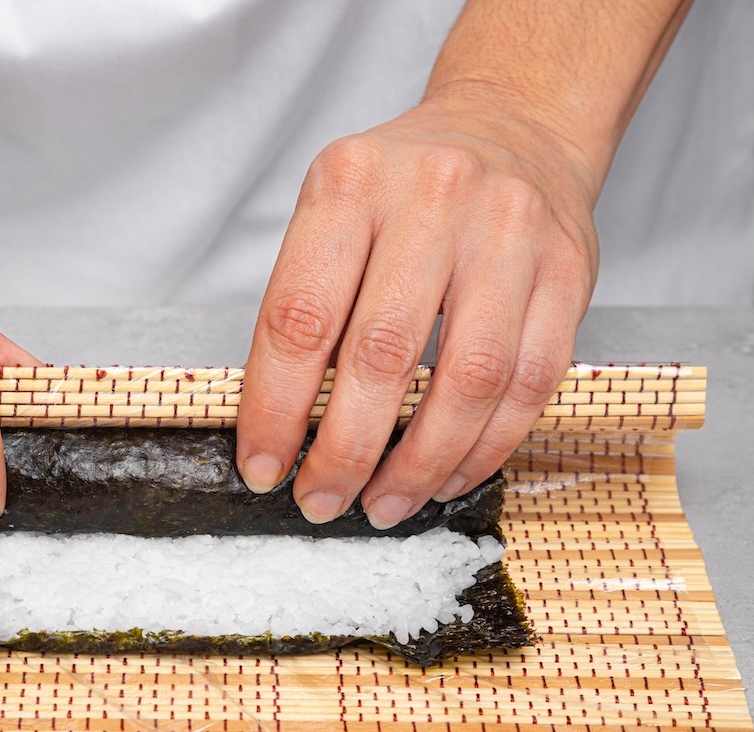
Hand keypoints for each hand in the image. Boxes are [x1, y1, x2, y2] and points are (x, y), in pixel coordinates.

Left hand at [238, 95, 598, 527]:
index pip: (299, 317)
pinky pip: (529, 382)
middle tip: (321, 502)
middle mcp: (432, 198)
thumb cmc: (402, 189)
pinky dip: (484, 446)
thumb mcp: (333, 211)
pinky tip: (446, 476)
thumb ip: (307, 302)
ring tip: (383, 504)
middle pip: (381, 355)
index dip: (276, 408)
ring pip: (467, 380)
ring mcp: (510, 233)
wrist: (511, 126)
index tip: (263, 467)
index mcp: (350, 183)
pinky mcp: (569, 270)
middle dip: (344, 451)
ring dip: (419, 463)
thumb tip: (279, 427)